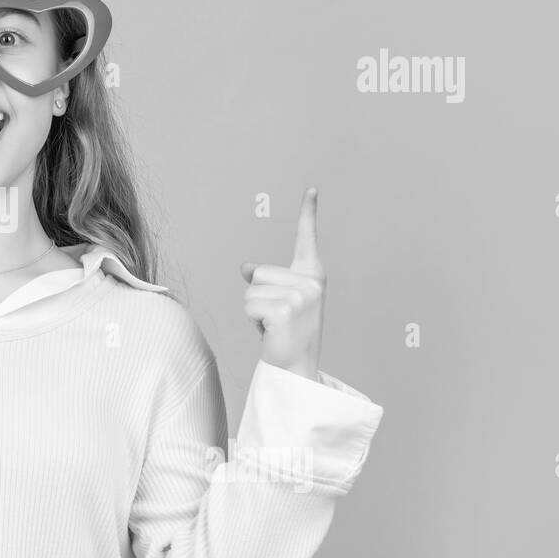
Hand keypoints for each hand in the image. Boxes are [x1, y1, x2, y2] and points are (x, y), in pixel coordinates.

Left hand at [241, 187, 324, 381]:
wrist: (297, 367)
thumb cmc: (285, 332)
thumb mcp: (277, 301)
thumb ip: (265, 281)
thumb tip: (246, 267)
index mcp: (313, 276)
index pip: (307, 239)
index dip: (308, 213)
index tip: (311, 189)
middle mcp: (311, 284)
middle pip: (258, 272)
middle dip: (258, 296)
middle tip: (276, 319)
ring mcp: (301, 297)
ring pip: (250, 290)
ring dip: (254, 311)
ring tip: (273, 326)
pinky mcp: (287, 311)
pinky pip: (249, 306)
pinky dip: (253, 322)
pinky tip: (271, 333)